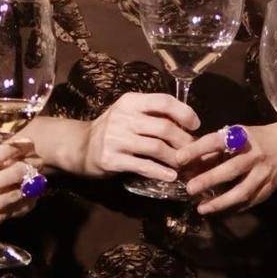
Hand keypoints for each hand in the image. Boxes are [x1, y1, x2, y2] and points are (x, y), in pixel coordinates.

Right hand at [78, 92, 198, 181]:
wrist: (81, 146)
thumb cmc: (113, 129)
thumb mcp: (130, 113)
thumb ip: (153, 115)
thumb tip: (187, 124)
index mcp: (131, 101)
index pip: (163, 101)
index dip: (183, 112)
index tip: (195, 125)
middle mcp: (123, 117)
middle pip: (163, 127)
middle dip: (183, 141)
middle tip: (193, 151)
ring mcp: (116, 138)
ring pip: (156, 147)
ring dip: (175, 158)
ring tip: (184, 164)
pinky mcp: (112, 159)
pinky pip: (143, 165)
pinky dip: (160, 172)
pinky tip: (171, 176)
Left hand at [175, 122, 276, 214]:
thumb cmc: (255, 139)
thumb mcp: (237, 135)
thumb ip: (216, 148)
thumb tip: (189, 162)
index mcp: (243, 136)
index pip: (217, 141)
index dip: (197, 149)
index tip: (179, 158)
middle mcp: (255, 155)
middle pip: (231, 169)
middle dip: (209, 179)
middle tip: (189, 188)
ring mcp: (264, 173)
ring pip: (241, 191)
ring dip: (220, 202)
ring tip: (201, 207)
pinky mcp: (268, 188)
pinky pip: (249, 202)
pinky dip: (232, 208)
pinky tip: (218, 211)